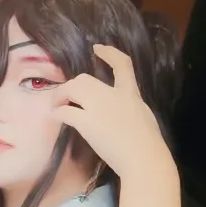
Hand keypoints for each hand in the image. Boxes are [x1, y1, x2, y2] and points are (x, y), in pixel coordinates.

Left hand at [51, 45, 174, 184]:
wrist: (144, 158)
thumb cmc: (148, 144)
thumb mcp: (143, 116)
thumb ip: (129, 107)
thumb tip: (116, 110)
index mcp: (131, 93)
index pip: (122, 64)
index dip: (109, 53)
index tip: (97, 48)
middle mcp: (114, 95)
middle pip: (85, 79)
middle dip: (72, 86)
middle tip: (66, 98)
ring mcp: (99, 107)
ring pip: (73, 88)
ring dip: (61, 96)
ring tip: (58, 107)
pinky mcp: (87, 123)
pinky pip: (66, 111)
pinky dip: (58, 112)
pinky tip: (57, 117)